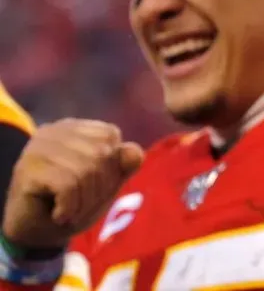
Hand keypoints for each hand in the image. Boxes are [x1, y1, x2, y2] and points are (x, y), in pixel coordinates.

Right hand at [2, 119, 143, 249]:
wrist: (34, 234)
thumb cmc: (72, 204)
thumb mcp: (105, 184)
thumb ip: (122, 166)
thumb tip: (135, 152)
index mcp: (76, 129)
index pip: (110, 136)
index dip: (112, 168)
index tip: (95, 189)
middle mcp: (55, 131)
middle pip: (101, 153)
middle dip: (100, 188)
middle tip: (82, 205)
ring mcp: (38, 148)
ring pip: (85, 170)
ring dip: (84, 202)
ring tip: (71, 211)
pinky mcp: (28, 168)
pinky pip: (68, 185)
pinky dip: (70, 207)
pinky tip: (60, 215)